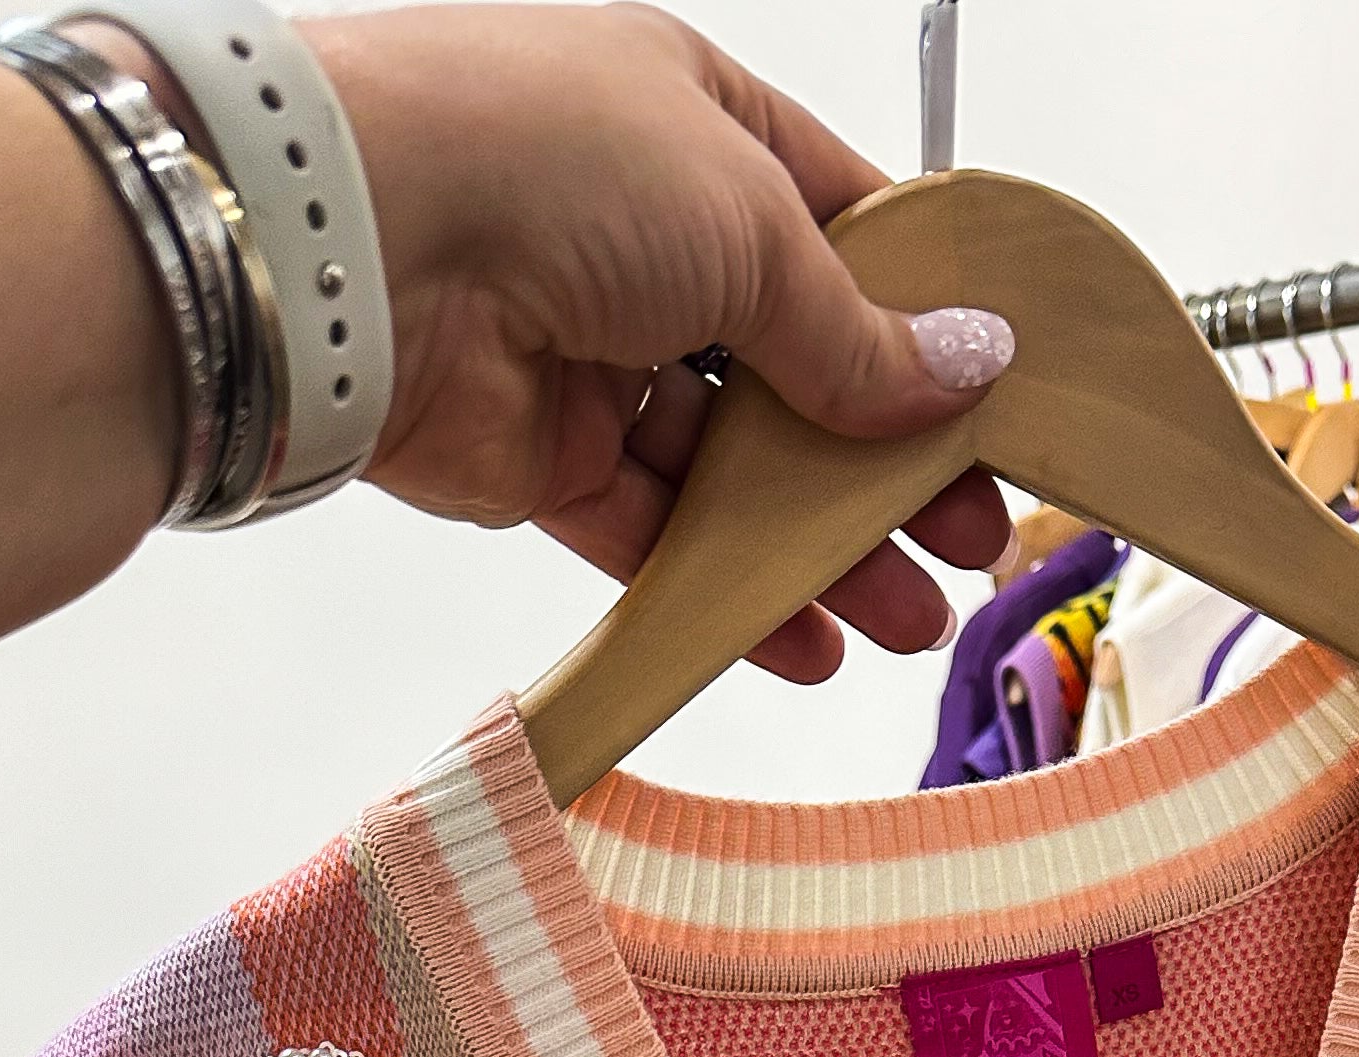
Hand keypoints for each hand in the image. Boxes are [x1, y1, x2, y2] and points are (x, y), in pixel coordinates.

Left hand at [309, 5, 1014, 678]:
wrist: (362, 247)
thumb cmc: (548, 164)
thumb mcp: (751, 226)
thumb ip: (858, 328)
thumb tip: (963, 370)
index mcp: (696, 120)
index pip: (841, 222)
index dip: (924, 315)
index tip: (996, 401)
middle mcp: (644, 228)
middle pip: (797, 361)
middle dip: (887, 456)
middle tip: (967, 535)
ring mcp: (592, 343)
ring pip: (733, 462)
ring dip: (821, 543)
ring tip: (905, 616)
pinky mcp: (542, 452)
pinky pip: (656, 530)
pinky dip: (727, 585)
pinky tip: (802, 635)